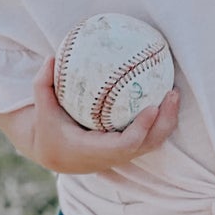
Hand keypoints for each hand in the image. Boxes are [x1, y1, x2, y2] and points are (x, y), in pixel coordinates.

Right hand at [0, 58, 181, 174]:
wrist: (53, 154)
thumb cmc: (48, 128)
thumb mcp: (41, 107)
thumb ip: (43, 84)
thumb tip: (52, 57)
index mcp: (94, 150)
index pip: (125, 144)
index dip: (142, 128)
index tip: (152, 107)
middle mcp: (112, 157)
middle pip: (148, 145)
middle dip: (165, 122)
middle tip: (173, 94)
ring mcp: (122, 156)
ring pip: (153, 143)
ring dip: (168, 121)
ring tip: (174, 94)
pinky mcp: (127, 151)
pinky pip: (149, 137)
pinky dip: (160, 121)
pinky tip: (164, 98)